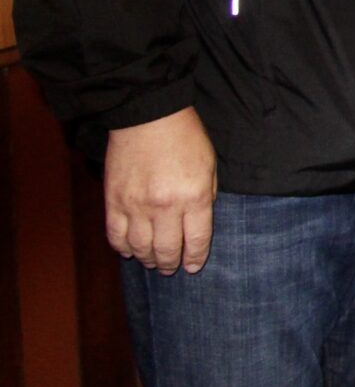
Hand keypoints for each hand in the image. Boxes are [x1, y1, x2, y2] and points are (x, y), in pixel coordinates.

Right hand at [104, 107, 216, 273]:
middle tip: (171, 269)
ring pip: (140, 248)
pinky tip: (130, 251)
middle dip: (171, 264)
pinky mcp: (113, 202)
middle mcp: (165, 207)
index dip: (196, 258)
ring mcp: (136, 206)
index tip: (194, 267)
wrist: (147, 116)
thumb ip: (206, 196)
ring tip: (153, 262)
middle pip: (167, 249)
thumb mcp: (209, 165)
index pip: (197, 240)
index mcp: (194, 197)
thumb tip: (198, 223)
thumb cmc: (185, 137)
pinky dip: (122, 248)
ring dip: (148, 259)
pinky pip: (116, 236)